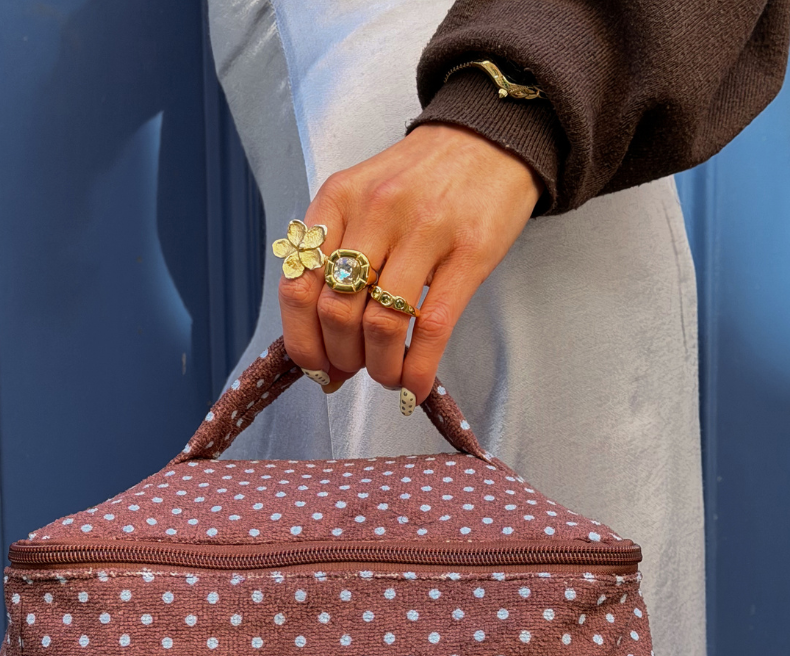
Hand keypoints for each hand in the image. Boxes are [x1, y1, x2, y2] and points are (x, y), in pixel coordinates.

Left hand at [277, 122, 542, 412]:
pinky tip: (415, 384)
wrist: (490, 137)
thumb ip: (337, 257)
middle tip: (354, 369)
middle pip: (336, 312)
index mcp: (338, 200)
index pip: (298, 286)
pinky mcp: (469, 253)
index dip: (303, 341)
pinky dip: (418, 368)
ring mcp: (424, 231)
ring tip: (386, 375)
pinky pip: (432, 328)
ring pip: (381, 325)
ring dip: (379, 367)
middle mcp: (375, 212)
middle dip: (341, 357)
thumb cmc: (422, 179)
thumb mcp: (364, 199)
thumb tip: (323, 343)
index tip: (316, 366)